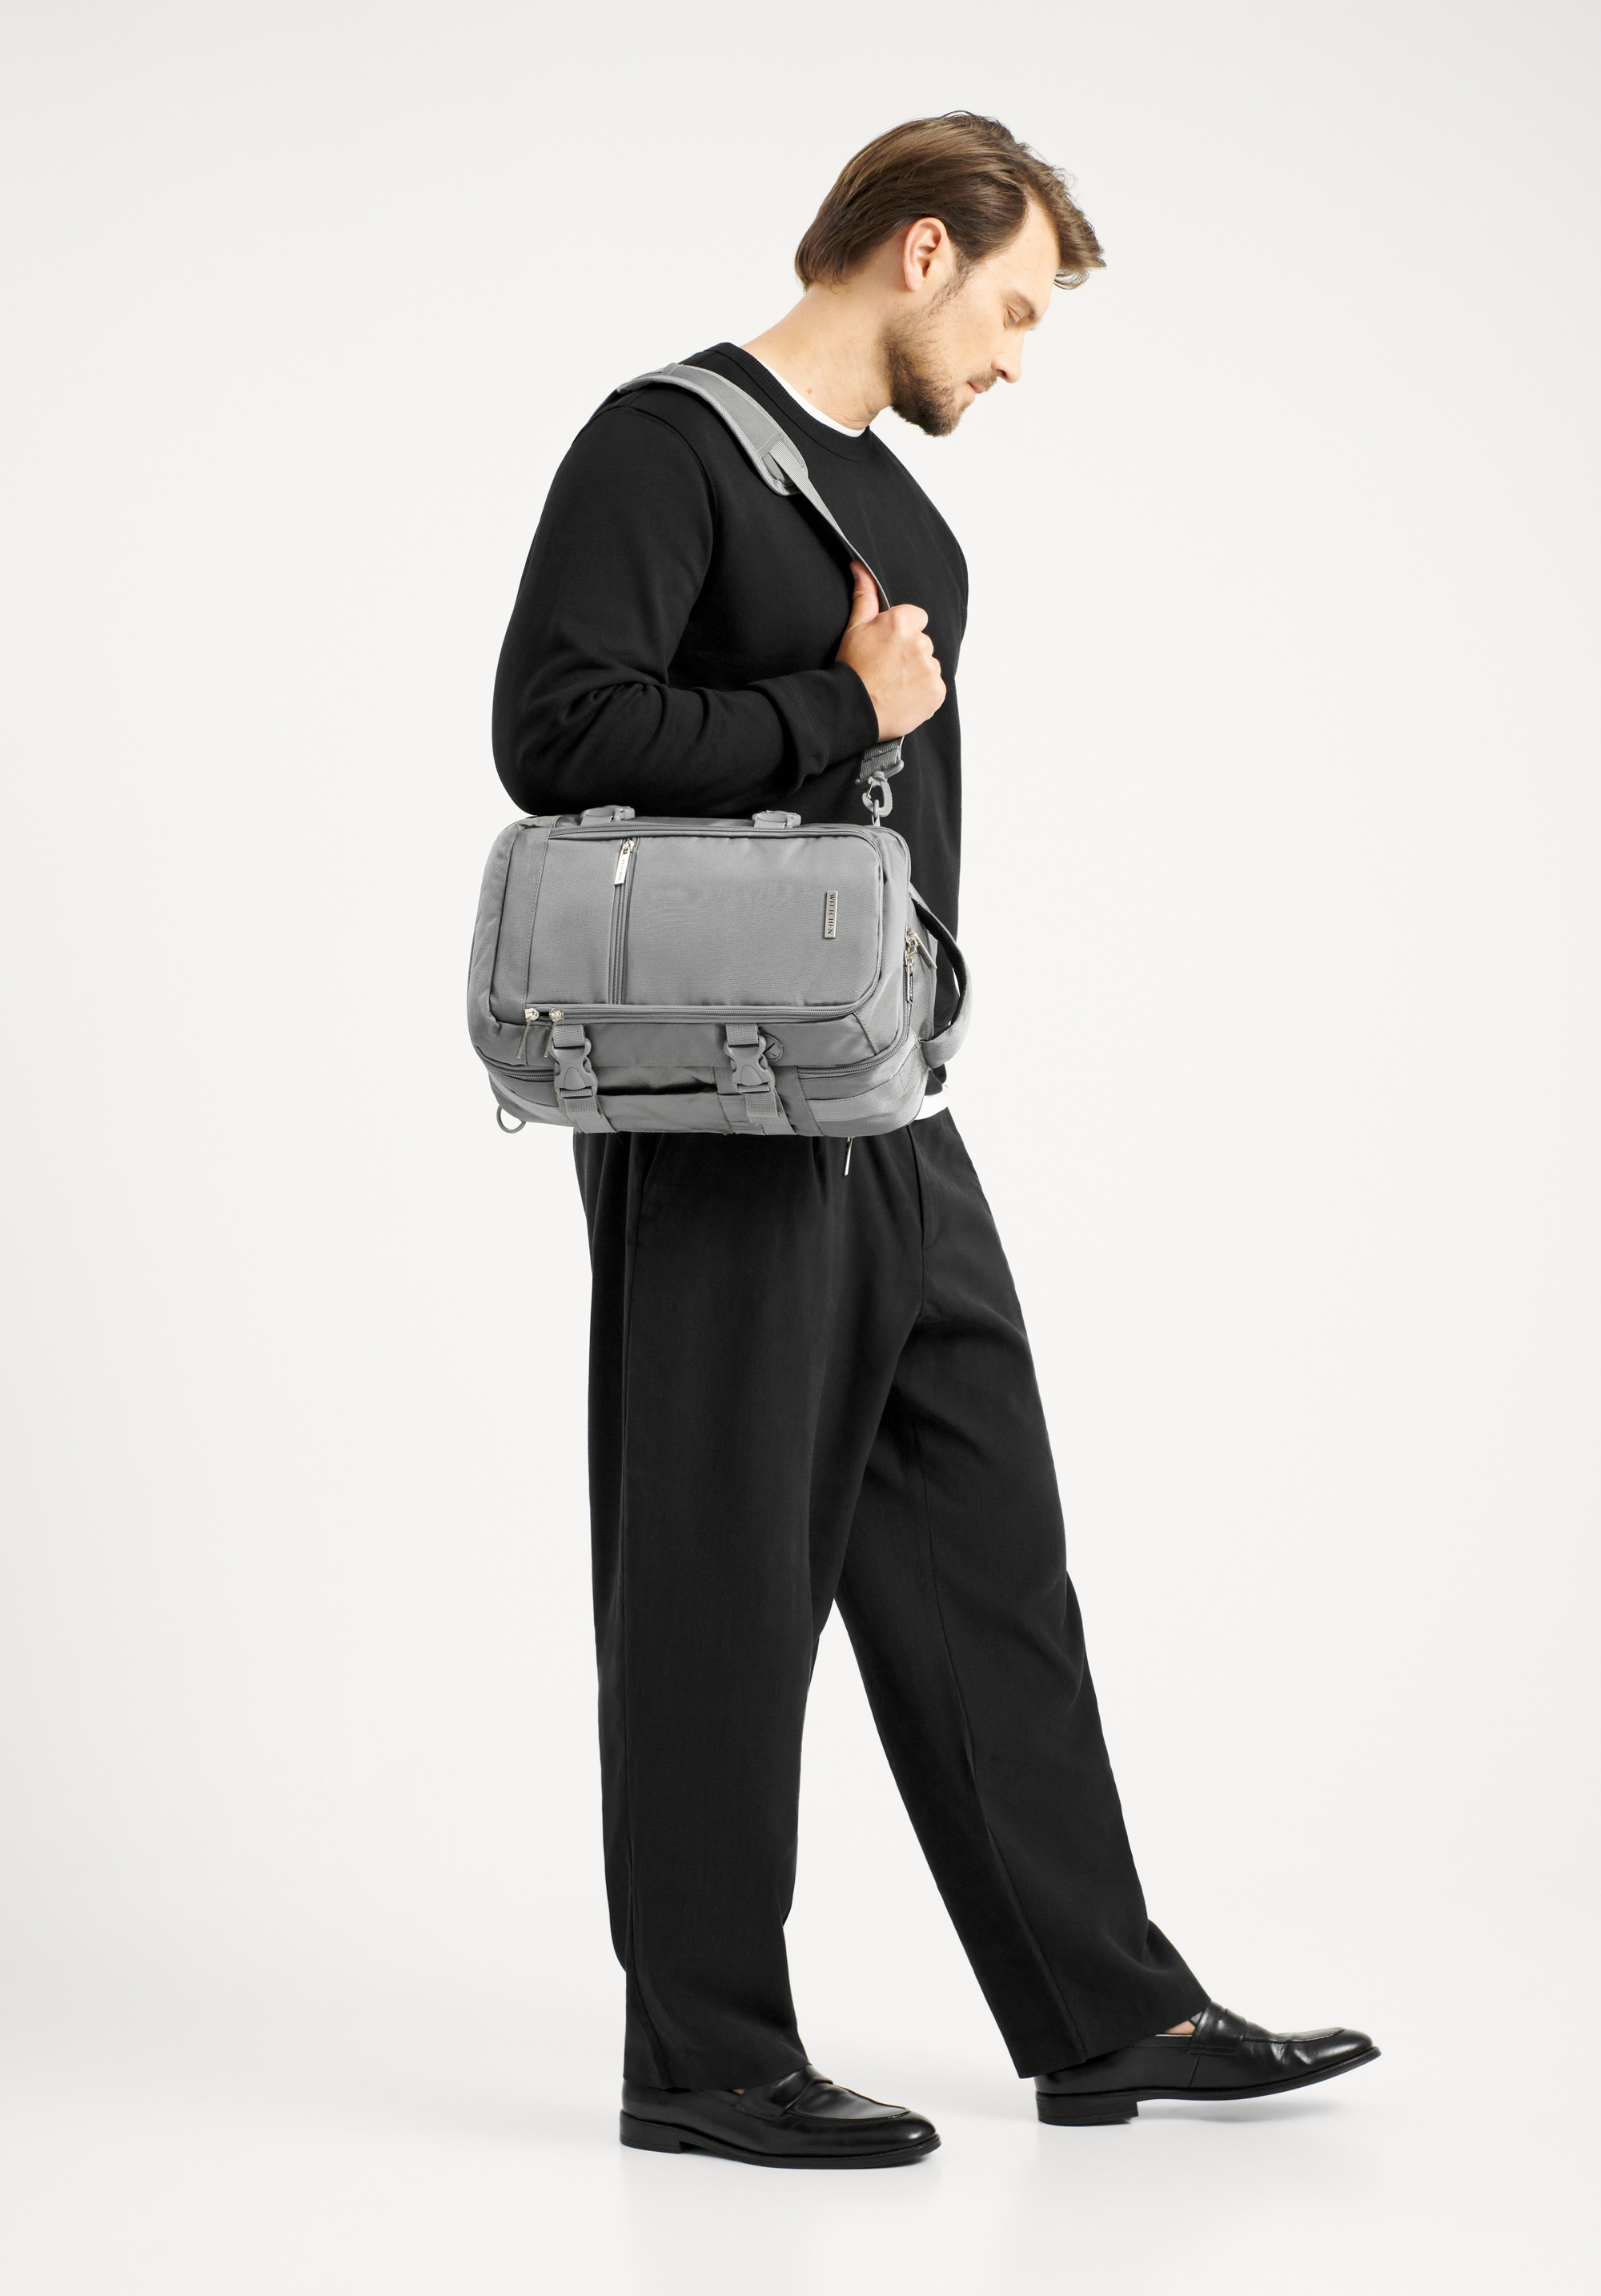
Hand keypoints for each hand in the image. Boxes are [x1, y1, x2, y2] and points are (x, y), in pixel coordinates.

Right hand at [834, 561, 945, 739]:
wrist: (852, 710)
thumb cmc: (852, 669)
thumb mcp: (855, 627)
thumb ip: (865, 596)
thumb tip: (860, 567)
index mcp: (903, 622)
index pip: (917, 619)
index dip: (901, 633)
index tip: (888, 647)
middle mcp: (921, 643)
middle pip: (923, 643)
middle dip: (910, 653)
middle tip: (887, 669)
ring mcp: (931, 669)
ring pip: (929, 665)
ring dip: (917, 673)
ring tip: (893, 685)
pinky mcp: (937, 692)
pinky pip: (934, 688)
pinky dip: (923, 693)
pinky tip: (903, 697)